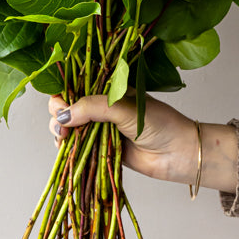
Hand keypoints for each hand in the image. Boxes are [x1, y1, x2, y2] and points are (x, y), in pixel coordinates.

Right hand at [47, 93, 238, 193]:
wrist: (179, 153)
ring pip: (69, 126)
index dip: (64, 92)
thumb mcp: (123, 108)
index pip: (77, 84)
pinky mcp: (100, 148)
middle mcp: (102, 106)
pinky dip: (67, 146)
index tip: (60, 103)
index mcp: (109, 88)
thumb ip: (92, 108)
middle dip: (59, 113)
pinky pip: (77, 145)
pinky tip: (65, 147)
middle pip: (68, 105)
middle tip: (62, 124)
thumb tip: (63, 116)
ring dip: (60, 130)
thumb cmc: (159, 123)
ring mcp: (100, 127)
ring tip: (63, 137)